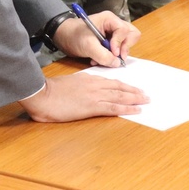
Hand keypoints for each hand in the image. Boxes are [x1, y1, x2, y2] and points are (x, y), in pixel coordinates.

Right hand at [18, 74, 148, 121]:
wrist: (43, 94)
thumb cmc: (51, 91)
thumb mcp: (68, 83)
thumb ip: (79, 86)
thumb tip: (84, 91)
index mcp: (88, 79)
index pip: (110, 81)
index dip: (123, 85)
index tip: (132, 88)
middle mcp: (94, 85)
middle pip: (119, 87)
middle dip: (134, 91)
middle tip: (145, 94)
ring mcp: (94, 95)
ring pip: (120, 96)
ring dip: (135, 98)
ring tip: (145, 100)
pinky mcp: (92, 107)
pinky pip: (114, 108)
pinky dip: (127, 108)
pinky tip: (136, 110)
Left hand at [53, 11, 139, 65]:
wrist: (63, 38)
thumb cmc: (73, 35)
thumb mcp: (87, 45)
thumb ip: (103, 55)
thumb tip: (117, 63)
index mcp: (109, 19)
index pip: (124, 30)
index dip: (120, 42)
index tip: (113, 52)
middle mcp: (113, 24)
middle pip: (131, 34)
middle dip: (125, 47)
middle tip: (116, 56)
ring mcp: (112, 33)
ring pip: (125, 43)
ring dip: (116, 54)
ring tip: (103, 59)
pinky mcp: (109, 42)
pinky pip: (117, 50)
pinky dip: (110, 57)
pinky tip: (98, 60)